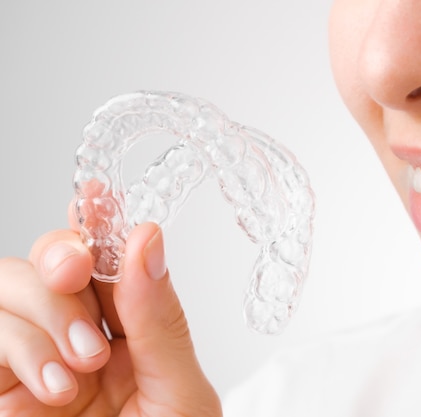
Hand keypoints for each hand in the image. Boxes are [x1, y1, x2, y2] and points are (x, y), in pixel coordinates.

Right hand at [0, 221, 221, 415]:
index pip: (111, 263)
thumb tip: (147, 240)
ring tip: (83, 365)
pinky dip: (20, 349)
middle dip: (63, 255)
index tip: (97, 195)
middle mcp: (80, 336)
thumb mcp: (177, 390)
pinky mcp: (4, 386)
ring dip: (48, 313)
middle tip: (76, 271)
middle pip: (51, 260)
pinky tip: (55, 390)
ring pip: (11, 287)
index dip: (99, 224)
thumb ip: (160, 320)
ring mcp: (37, 359)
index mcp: (132, 331)